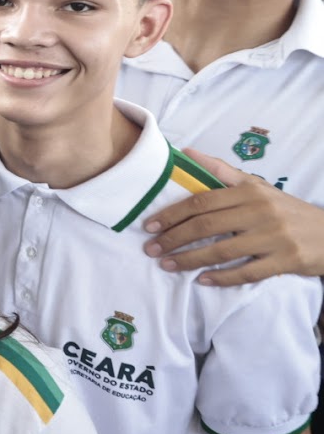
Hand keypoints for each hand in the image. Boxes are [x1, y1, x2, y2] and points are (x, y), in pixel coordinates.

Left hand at [142, 148, 323, 284]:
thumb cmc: (284, 209)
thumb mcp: (256, 186)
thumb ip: (220, 171)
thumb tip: (186, 152)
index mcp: (249, 191)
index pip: (202, 201)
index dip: (172, 214)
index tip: (149, 225)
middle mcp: (260, 212)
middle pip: (206, 226)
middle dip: (173, 239)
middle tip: (151, 249)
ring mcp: (273, 237)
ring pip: (222, 251)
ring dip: (189, 260)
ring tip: (167, 265)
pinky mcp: (285, 261)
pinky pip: (247, 272)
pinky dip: (221, 277)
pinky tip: (202, 280)